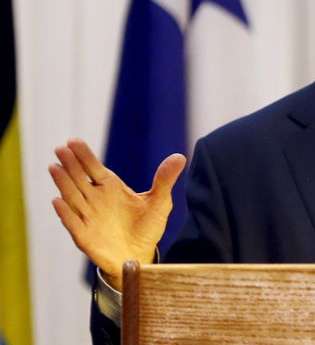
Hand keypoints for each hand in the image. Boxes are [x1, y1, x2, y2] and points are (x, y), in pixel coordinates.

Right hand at [49, 138, 185, 289]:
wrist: (140, 255)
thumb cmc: (147, 227)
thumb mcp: (160, 202)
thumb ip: (165, 179)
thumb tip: (180, 156)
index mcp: (111, 188)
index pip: (94, 168)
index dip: (84, 155)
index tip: (74, 141)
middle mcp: (95, 199)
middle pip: (79, 178)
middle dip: (70, 164)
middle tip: (61, 149)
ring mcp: (88, 216)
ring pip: (72, 196)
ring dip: (63, 183)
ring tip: (54, 167)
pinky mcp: (84, 235)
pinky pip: (72, 222)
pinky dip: (65, 212)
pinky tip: (58, 201)